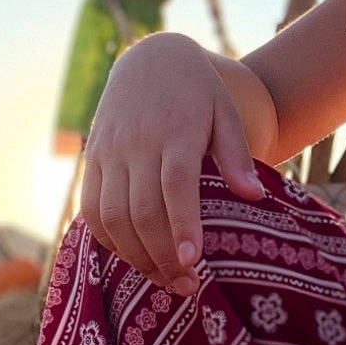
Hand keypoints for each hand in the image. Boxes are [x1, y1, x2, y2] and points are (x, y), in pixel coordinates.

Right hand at [80, 34, 264, 294]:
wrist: (151, 59)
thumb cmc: (198, 93)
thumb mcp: (225, 113)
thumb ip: (236, 155)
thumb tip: (254, 197)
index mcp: (176, 130)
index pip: (175, 184)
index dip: (182, 226)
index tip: (194, 262)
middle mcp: (137, 143)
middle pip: (141, 209)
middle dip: (162, 255)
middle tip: (187, 286)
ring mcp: (109, 152)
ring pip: (111, 215)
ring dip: (135, 255)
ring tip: (164, 279)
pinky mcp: (93, 159)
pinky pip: (91, 208)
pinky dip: (108, 239)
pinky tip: (132, 257)